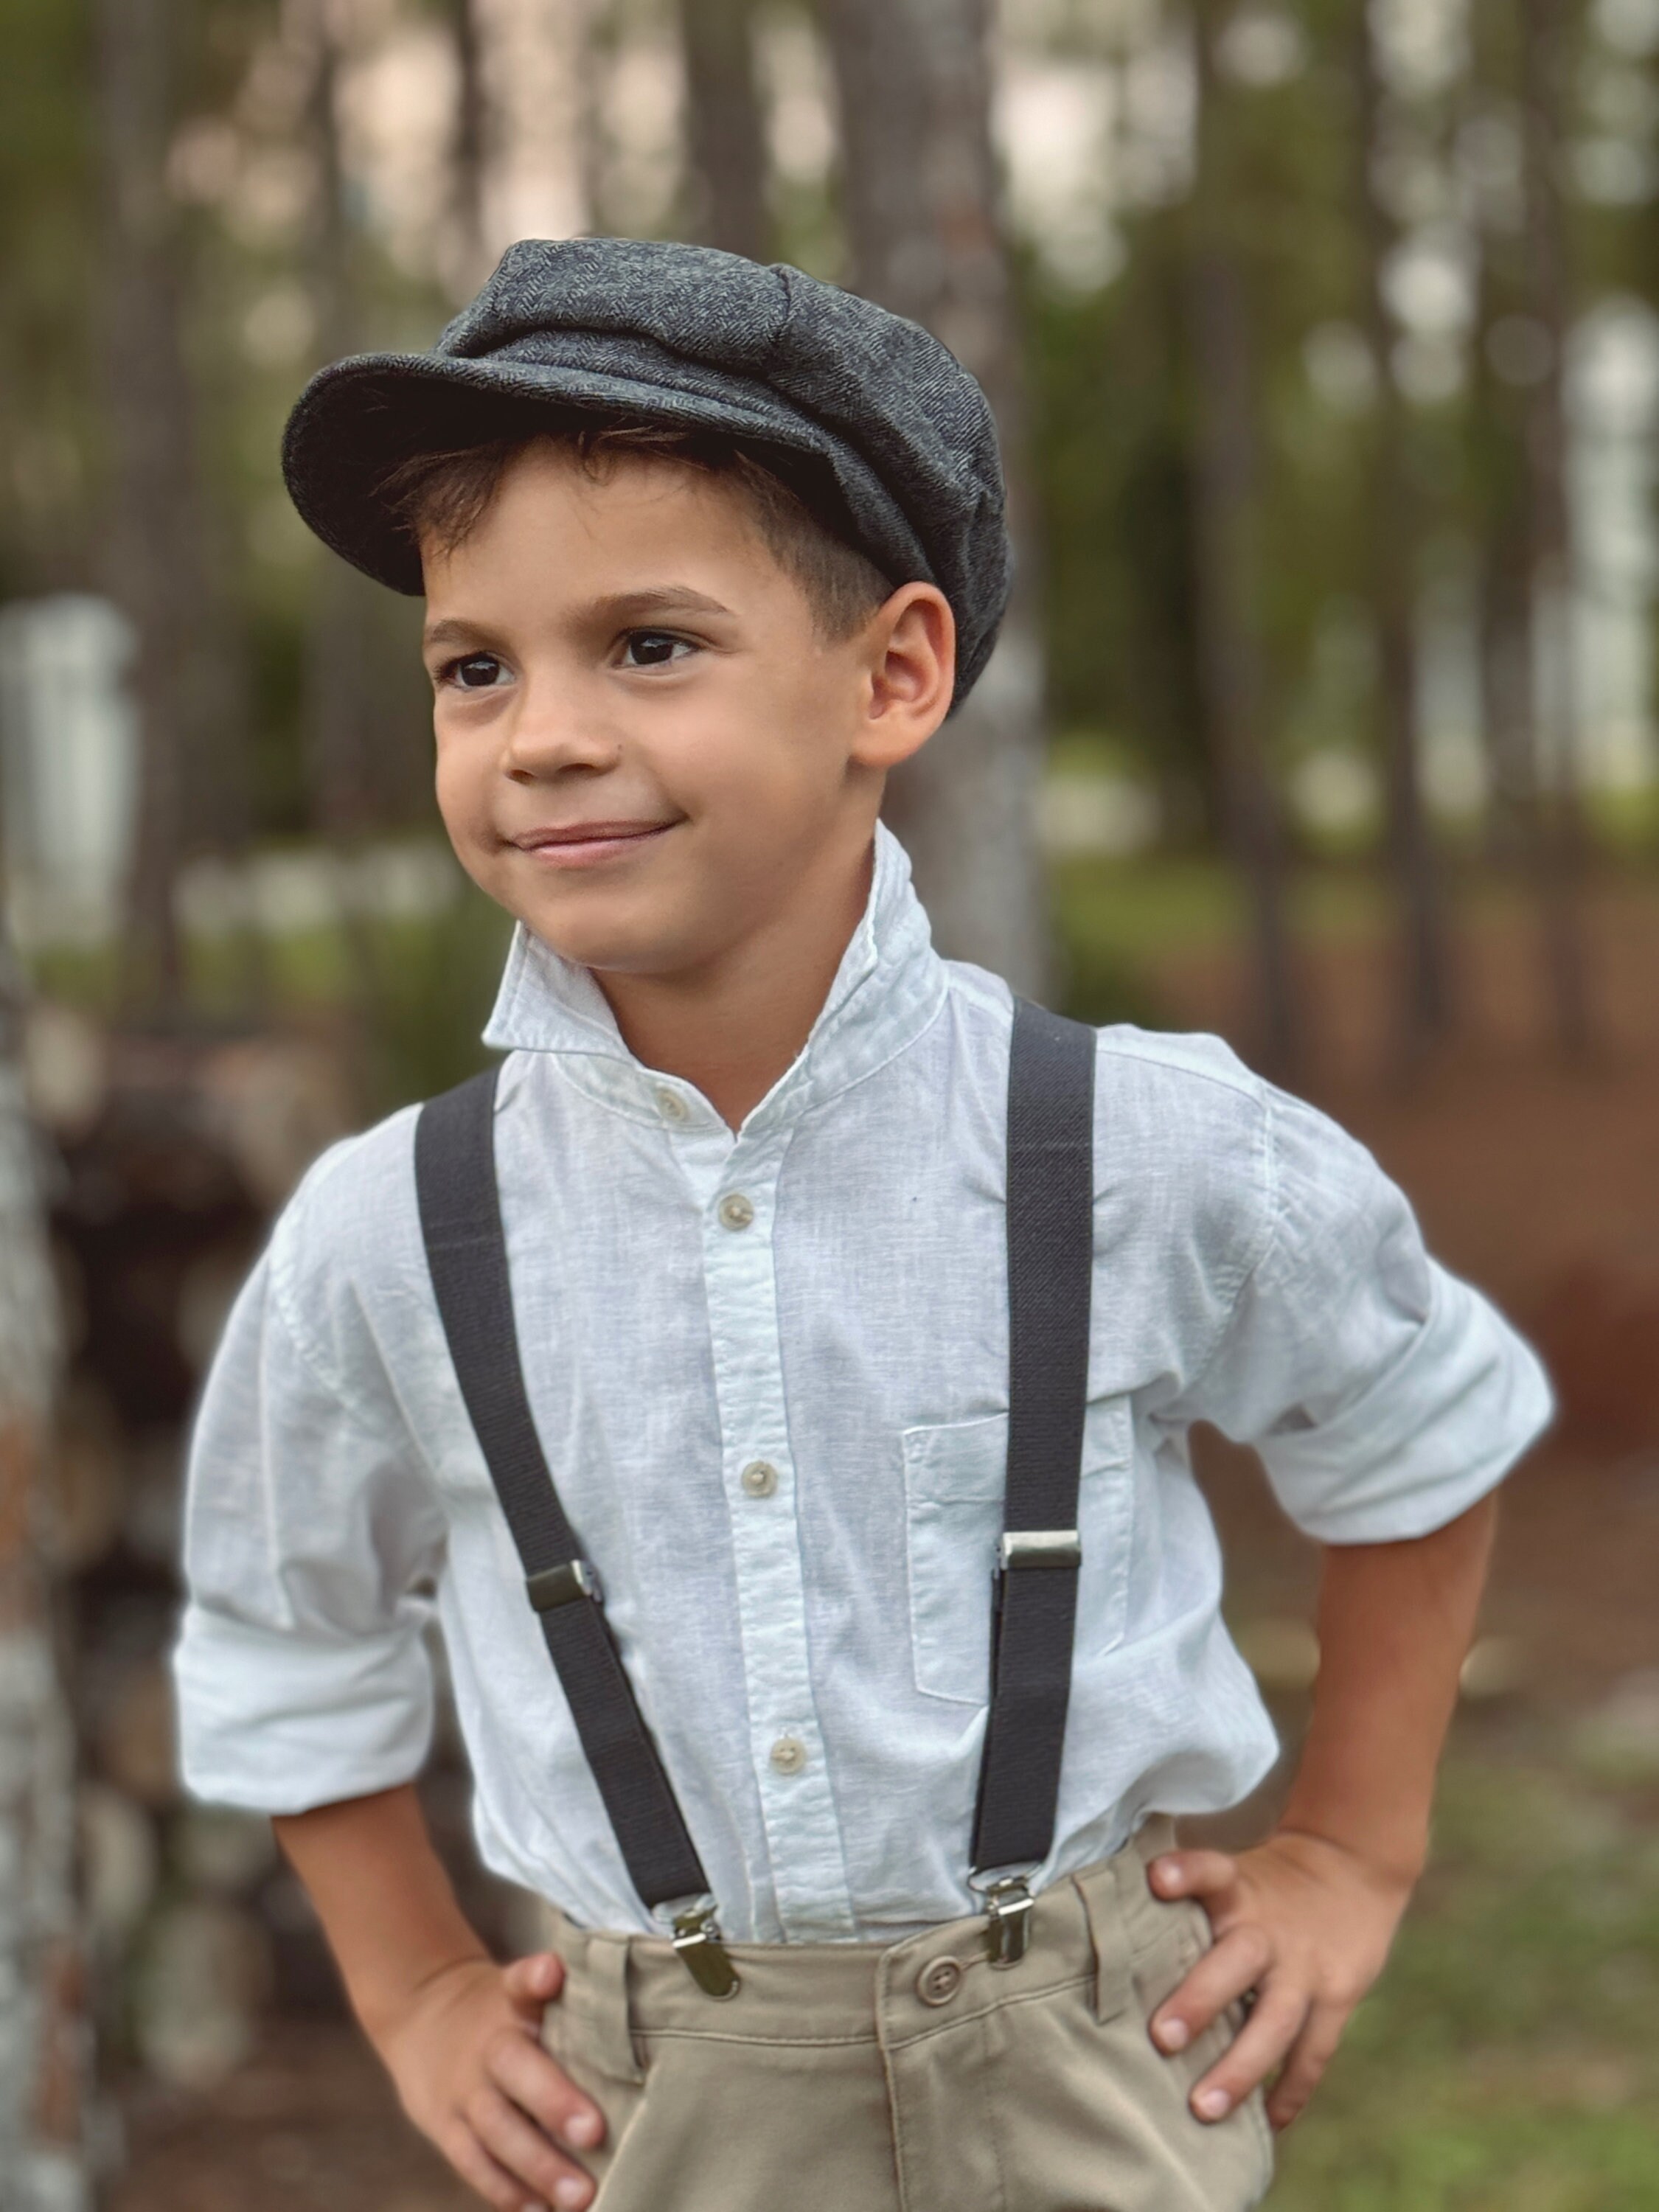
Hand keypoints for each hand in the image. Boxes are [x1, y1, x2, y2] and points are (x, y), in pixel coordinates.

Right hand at [376, 1950, 605, 2210]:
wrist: (422, 2015)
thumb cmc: (498, 2009)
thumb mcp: (518, 1988)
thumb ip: (546, 1989)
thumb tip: (560, 1969)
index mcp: (507, 2004)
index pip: (520, 1984)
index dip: (537, 1978)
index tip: (552, 1973)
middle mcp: (484, 2048)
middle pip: (514, 2071)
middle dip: (553, 2103)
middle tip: (595, 2133)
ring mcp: (462, 2093)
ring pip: (495, 2131)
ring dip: (538, 2167)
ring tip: (581, 2197)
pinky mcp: (446, 2129)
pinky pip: (475, 2165)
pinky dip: (507, 2192)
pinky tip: (541, 2211)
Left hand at [1145, 1830, 1412, 2130]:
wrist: (1349, 1870)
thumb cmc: (1263, 1887)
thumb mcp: (1232, 1877)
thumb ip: (1187, 1908)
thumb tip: (1111, 1948)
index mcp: (1238, 1891)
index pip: (1212, 1871)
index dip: (1186, 1873)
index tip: (1157, 1879)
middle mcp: (1270, 1930)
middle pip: (1238, 1961)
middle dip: (1200, 2001)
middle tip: (1162, 2039)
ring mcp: (1306, 1968)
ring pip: (1276, 2021)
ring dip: (1240, 2068)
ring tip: (1204, 2109)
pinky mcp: (1337, 1998)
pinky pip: (1313, 2052)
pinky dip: (1291, 2090)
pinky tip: (1267, 2124)